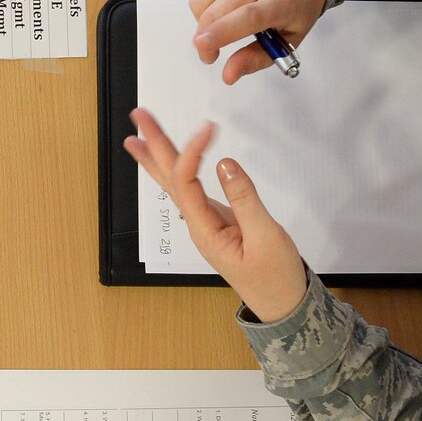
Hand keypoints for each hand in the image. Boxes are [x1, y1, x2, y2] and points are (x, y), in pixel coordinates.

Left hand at [124, 110, 309, 323]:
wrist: (283, 304)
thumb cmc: (276, 275)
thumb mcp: (265, 237)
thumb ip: (245, 199)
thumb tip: (225, 163)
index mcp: (205, 230)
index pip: (187, 183)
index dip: (193, 151)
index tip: (209, 126)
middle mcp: (197, 225)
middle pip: (170, 179)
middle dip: (155, 146)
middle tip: (139, 116)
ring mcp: (205, 223)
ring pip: (177, 184)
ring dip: (160, 157)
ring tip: (138, 135)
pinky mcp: (217, 221)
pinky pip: (191, 191)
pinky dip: (179, 171)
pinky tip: (169, 162)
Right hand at [190, 0, 327, 83]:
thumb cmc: (297, 2)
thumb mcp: (288, 38)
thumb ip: (256, 59)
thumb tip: (228, 75)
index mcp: (282, 0)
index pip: (248, 17)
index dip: (222, 33)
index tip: (203, 48)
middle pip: (217, 12)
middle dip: (205, 39)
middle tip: (211, 51)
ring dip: (203, 19)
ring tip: (222, 19)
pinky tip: (221, 0)